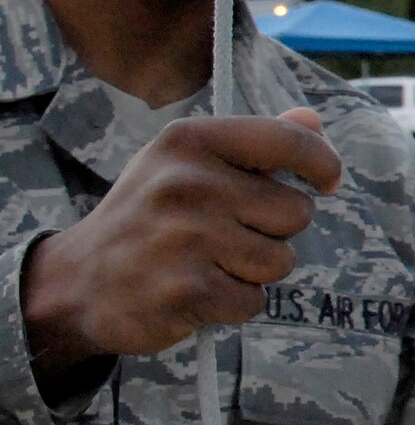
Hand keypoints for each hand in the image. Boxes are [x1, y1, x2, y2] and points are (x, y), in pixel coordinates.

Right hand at [23, 107, 343, 375]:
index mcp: (189, 141)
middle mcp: (187, 183)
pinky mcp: (186, 290)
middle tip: (225, 235)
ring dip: (254, 271)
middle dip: (273, 231)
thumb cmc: (150, 216)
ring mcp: (186, 238)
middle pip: (296, 212)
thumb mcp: (187, 164)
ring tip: (208, 262)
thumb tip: (314, 120)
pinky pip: (253, 300)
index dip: (321, 163)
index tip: (327, 181)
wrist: (77, 281)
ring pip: (280, 261)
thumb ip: (256, 143)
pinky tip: (196, 290)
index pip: (288, 141)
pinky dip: (233, 304)